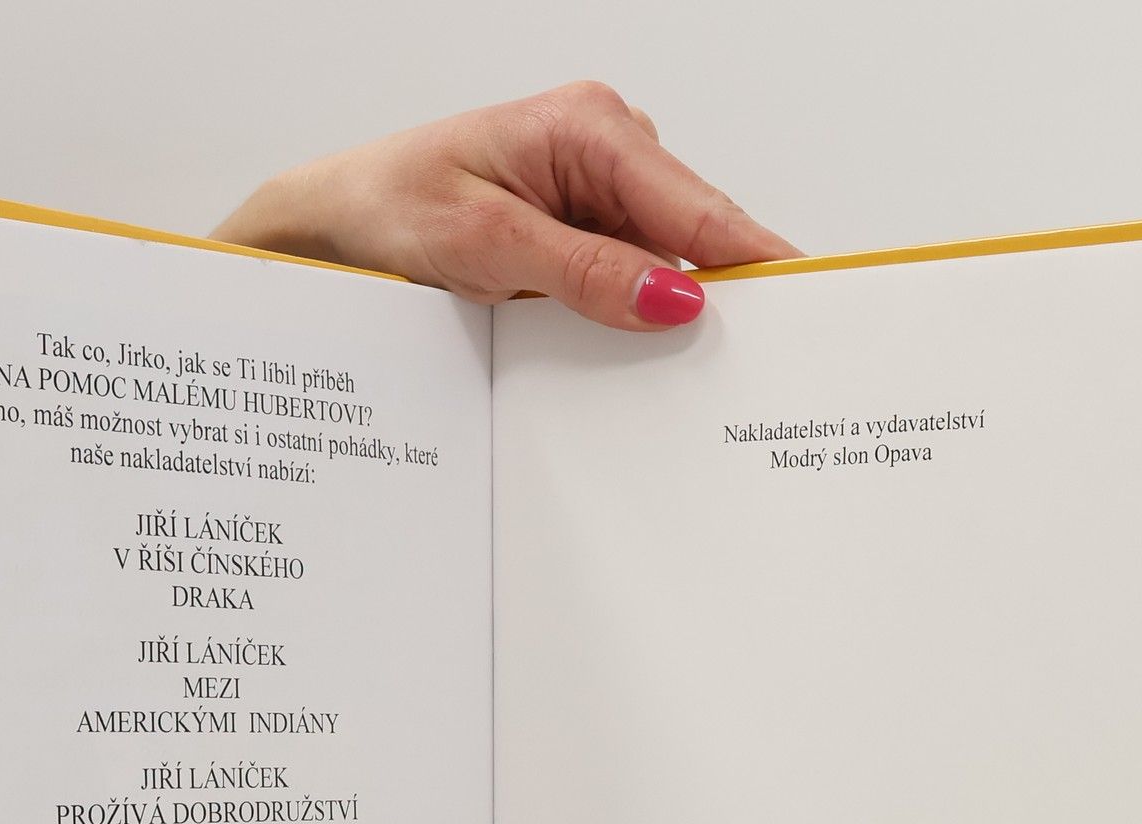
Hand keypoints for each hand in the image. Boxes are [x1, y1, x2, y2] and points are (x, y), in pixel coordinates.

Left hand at [212, 81, 797, 331]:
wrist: (333, 220)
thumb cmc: (391, 209)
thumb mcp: (487, 247)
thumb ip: (586, 272)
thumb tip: (674, 297)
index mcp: (591, 127)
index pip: (699, 207)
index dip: (757, 262)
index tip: (807, 306)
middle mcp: (606, 146)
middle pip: (697, 234)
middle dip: (726, 297)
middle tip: (765, 370)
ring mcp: (598, 187)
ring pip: (669, 261)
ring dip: (678, 315)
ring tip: (708, 378)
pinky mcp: (582, 226)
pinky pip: (634, 274)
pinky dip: (643, 314)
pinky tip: (651, 355)